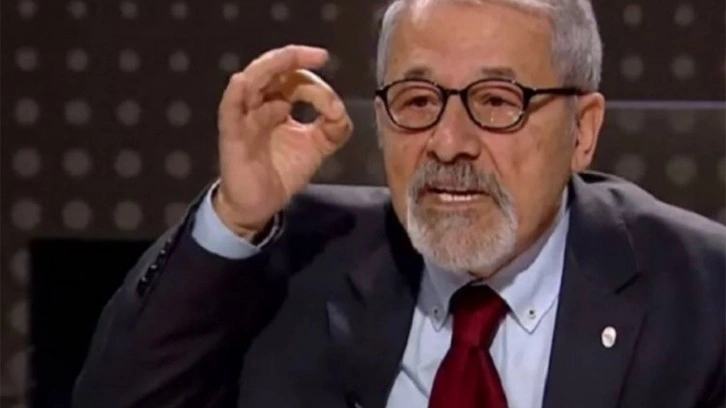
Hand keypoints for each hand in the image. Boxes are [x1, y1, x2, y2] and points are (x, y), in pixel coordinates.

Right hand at [214, 45, 352, 239]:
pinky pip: (229, 111)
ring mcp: (243, 118)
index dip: (315, 84)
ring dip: (271, 67)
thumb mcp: (317, 146)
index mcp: (276, 102)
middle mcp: (259, 105)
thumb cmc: (281, 171)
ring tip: (291, 58)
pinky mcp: (232, 137)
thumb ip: (334, 127)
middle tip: (319, 55)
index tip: (333, 108)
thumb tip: (338, 110)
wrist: (261, 205)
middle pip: (271, 70)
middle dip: (293, 58)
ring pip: (250, 81)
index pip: (294, 80)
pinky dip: (234, 95)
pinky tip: (242, 82)